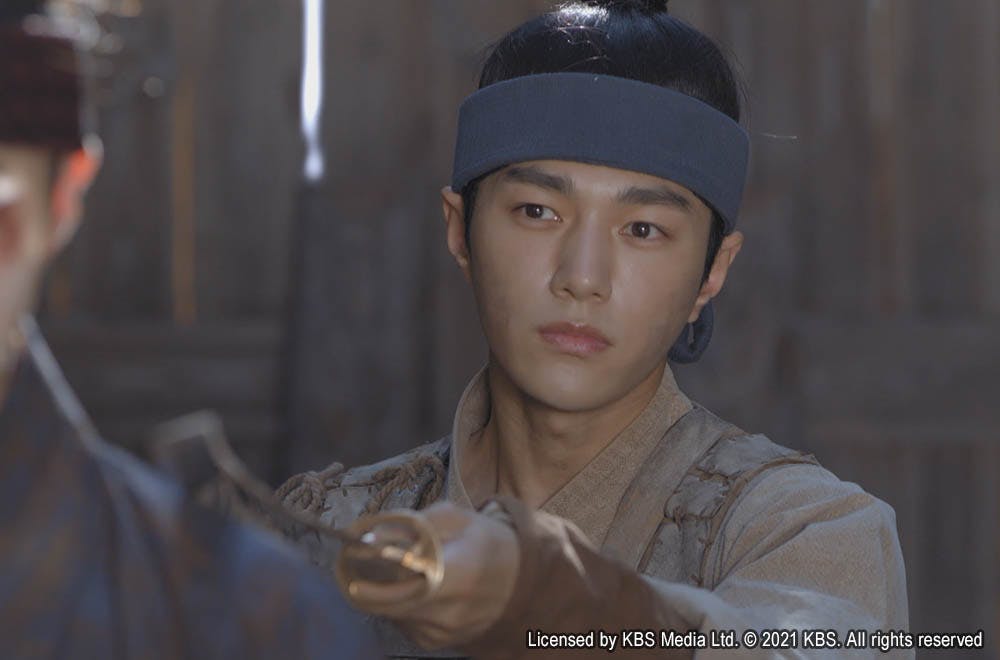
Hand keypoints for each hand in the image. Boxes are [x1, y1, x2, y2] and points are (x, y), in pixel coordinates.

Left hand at [342, 501, 520, 649]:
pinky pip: (402, 623)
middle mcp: (448, 611)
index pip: (399, 580)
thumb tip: (369, 534)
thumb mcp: (456, 519)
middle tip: (355, 562)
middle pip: (386, 601)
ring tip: (391, 571)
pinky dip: (398, 605)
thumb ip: (412, 523)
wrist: (521, 582)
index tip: (355, 552)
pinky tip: (411, 589)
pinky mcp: (436, 643)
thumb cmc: (486, 543)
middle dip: (365, 581)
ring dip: (381, 593)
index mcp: (456, 574)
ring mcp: (441, 632)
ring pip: (390, 613)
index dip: (371, 568)